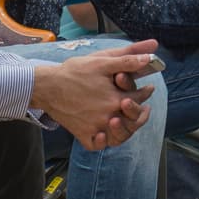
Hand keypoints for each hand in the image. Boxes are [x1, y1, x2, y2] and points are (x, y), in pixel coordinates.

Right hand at [31, 39, 159, 150]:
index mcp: (116, 98)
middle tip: (144, 108)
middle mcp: (108, 116)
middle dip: (140, 113)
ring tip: (127, 121)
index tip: (149, 89)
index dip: (146, 92)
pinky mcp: (82, 134)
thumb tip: (151, 54)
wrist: (47, 85)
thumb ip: (128, 59)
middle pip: (132, 121)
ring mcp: (95, 127)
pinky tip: (105, 135)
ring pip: (117, 137)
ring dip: (126, 130)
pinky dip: (102, 142)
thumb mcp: (102, 61)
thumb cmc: (74, 71)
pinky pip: (96, 144)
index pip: (139, 98)